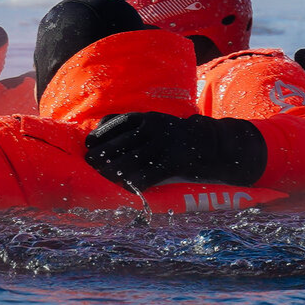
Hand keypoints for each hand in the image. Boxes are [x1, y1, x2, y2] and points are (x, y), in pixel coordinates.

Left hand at [85, 111, 266, 190]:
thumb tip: (99, 130)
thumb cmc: (176, 136)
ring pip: (131, 160)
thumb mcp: (155, 122)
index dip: (100, 134)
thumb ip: (132, 126)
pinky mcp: (174, 162)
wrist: (215, 143)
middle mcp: (155, 128)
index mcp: (148, 117)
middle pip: (121, 142)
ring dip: (114, 171)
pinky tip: (126, 188)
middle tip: (90, 163)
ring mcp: (165, 145)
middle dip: (102, 154)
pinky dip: (135, 183)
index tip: (88, 144)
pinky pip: (149, 175)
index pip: (116, 122)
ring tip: (103, 176)